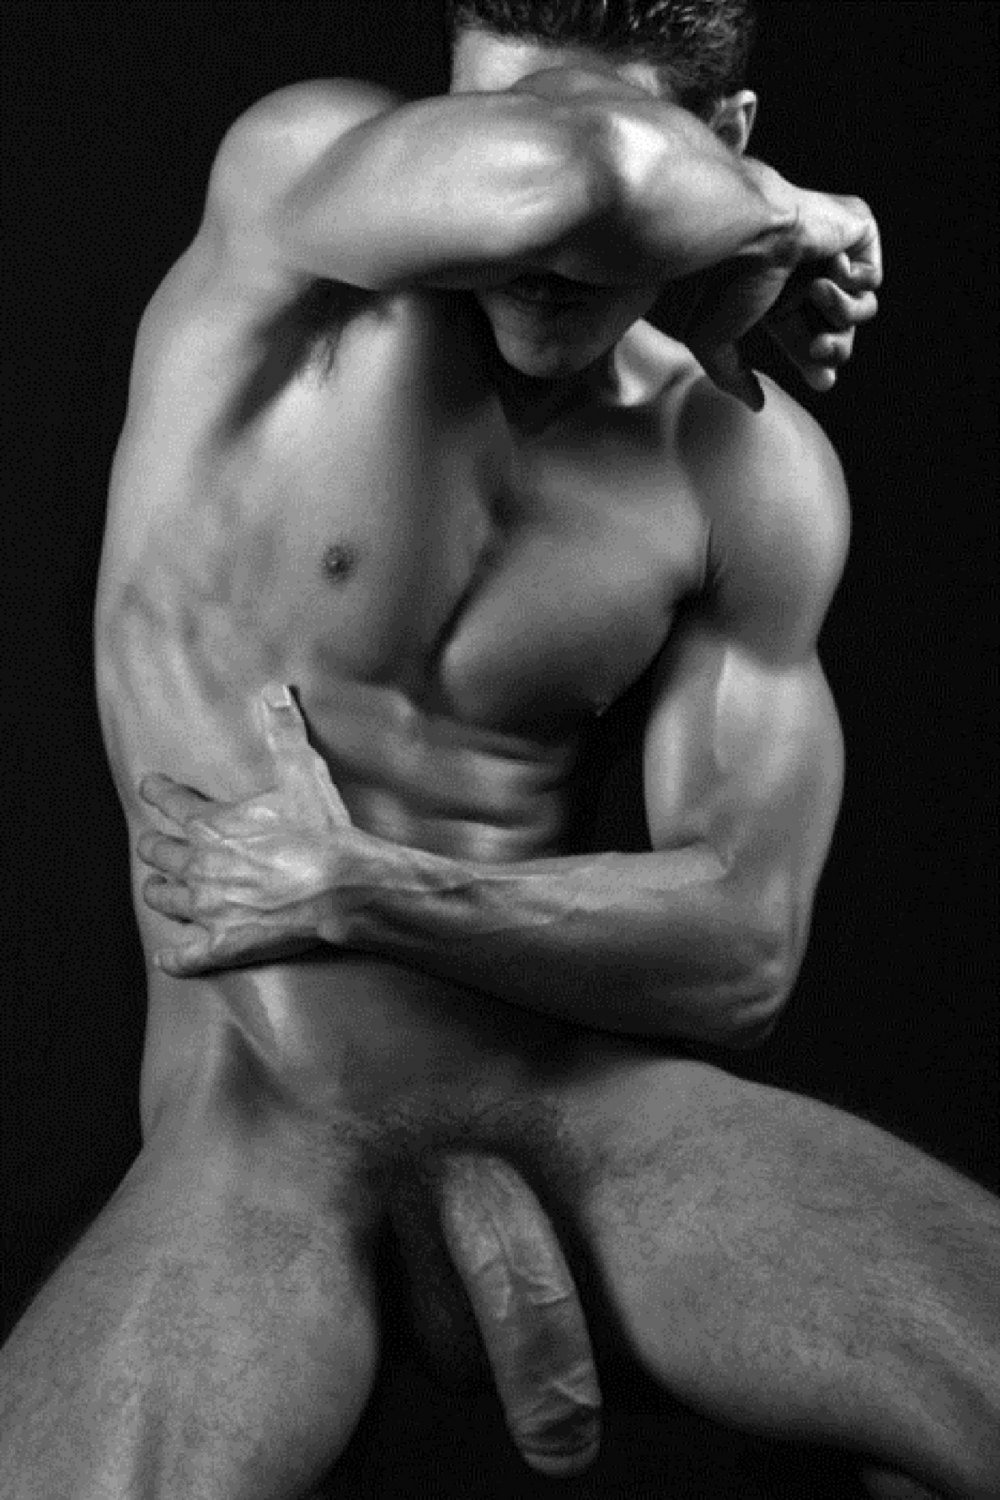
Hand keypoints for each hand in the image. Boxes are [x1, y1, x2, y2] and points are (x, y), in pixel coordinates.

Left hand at [137, 684, 357, 975]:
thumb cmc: (321, 831)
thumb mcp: (303, 772)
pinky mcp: (225, 943)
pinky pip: (187, 956)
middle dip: (154, 847)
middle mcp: (200, 865)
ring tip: (157, 890)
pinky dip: (176, 957)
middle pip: (159, 853)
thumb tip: (276, 691)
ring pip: (165, 899)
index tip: (149, 786)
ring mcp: (209, 907)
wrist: (341, 886)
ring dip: (159, 892)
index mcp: (212, 824)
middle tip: (153, 844)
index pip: (170, 801)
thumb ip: (284, 732)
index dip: (156, 791)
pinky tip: (169, 957)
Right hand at [681, 181, 880, 407]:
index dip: (817, 363)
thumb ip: (730, 378)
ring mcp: (831, 251)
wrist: (752, 231)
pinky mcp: (857, 229)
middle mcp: (804, 274)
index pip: (806, 339)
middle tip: (821, 349)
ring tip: (816, 289)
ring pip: (860, 309)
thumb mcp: (711, 341)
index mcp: (775, 297)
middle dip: (835, 349)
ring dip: (841, 310)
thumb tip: (757, 405)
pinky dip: (854, 280)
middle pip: (839, 332)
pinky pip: (873, 278)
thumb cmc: (727, 281)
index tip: (823, 382)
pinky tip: (831, 263)